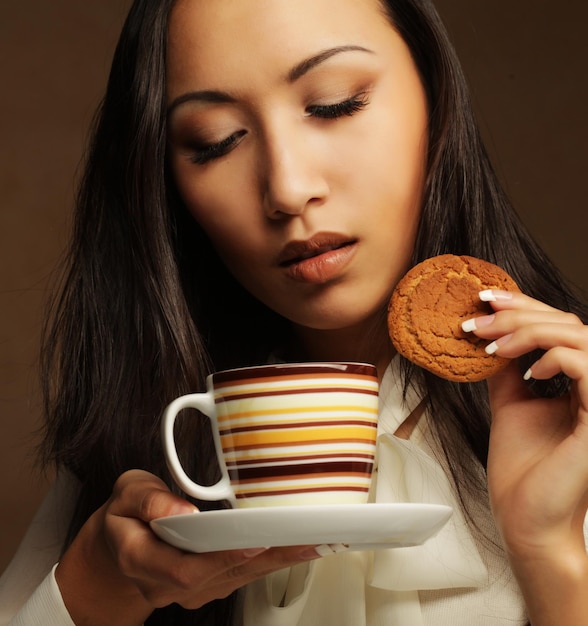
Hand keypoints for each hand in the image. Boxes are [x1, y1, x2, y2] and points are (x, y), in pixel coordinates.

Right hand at [56, 470, 320, 625]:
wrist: (116, 552)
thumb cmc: (124, 517)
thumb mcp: (125, 494)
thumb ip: (148, 500)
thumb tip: (182, 510)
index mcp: (142, 560)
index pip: (186, 568)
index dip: (224, 557)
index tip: (256, 540)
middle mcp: (168, 585)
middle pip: (224, 576)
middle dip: (268, 558)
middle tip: (306, 539)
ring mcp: (191, 590)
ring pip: (239, 579)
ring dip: (278, 561)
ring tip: (314, 542)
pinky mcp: (209, 586)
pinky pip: (243, 576)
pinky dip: (272, 561)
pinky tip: (299, 548)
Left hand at [462, 290, 587, 623]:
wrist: (526, 517)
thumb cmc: (522, 468)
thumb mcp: (510, 403)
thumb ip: (507, 369)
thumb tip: (488, 335)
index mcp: (577, 381)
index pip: (559, 327)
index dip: (524, 305)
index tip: (484, 299)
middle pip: (569, 323)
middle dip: (518, 313)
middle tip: (477, 319)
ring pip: (578, 336)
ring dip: (527, 331)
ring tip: (490, 345)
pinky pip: (586, 366)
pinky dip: (552, 357)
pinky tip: (525, 371)